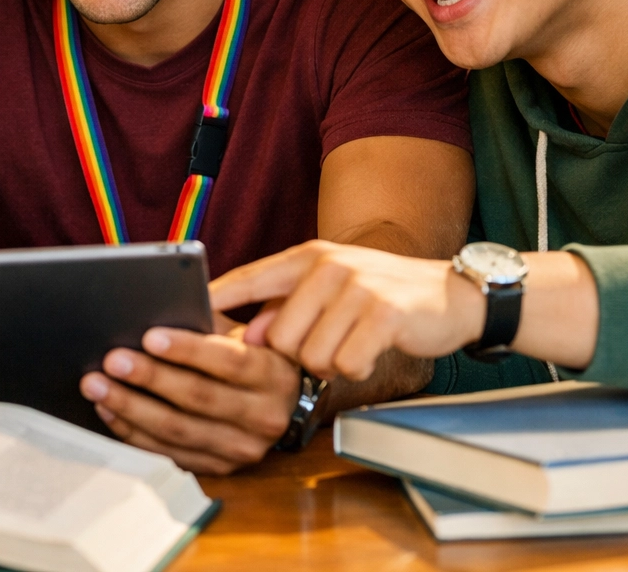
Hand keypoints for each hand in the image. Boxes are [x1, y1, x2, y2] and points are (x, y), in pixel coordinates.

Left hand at [78, 325, 299, 474]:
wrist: (283, 405)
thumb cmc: (254, 357)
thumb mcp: (246, 335)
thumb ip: (211, 326)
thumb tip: (155, 312)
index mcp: (274, 376)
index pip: (228, 361)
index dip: (186, 349)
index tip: (148, 336)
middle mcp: (263, 418)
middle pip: (198, 398)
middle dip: (149, 378)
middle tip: (111, 360)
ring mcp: (241, 450)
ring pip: (178, 431)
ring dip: (131, 408)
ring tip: (96, 385)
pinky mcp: (218, 470)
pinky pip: (169, 453)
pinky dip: (134, 432)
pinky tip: (108, 411)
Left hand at [210, 240, 484, 381]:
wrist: (450, 295)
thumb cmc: (379, 297)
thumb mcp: (328, 289)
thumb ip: (283, 306)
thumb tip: (242, 336)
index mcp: (306, 258)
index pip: (248, 278)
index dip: (214, 300)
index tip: (177, 315)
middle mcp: (327, 266)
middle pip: (277, 337)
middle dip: (297, 354)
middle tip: (327, 342)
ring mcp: (356, 287)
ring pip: (310, 355)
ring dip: (330, 363)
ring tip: (352, 342)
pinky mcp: (383, 314)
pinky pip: (346, 364)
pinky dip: (356, 369)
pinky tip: (371, 350)